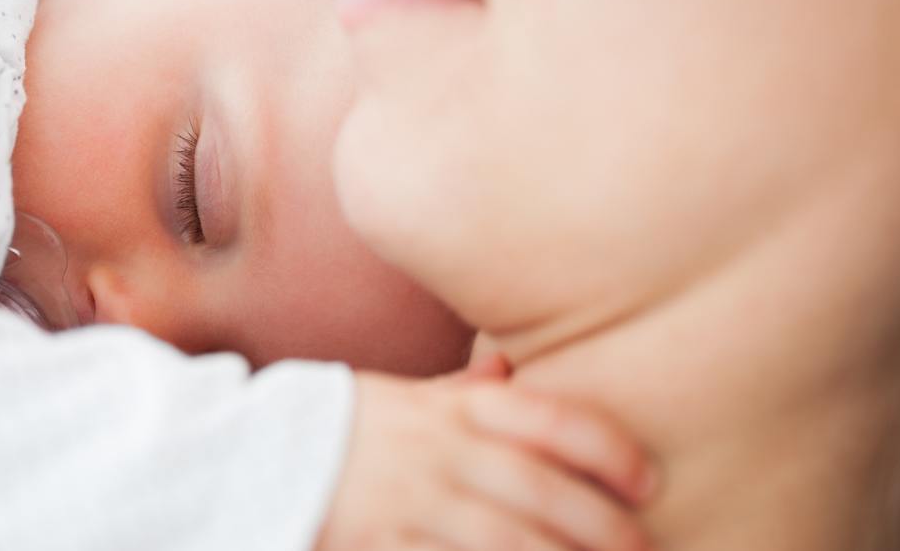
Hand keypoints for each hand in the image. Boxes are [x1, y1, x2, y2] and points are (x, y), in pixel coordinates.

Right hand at [316, 369, 657, 550]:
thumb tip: (508, 366)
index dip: (606, 447)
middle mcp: (437, 451)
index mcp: (449, 409)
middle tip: (644, 546)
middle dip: (603, 523)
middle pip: (540, 487)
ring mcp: (410, 503)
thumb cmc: (337, 426)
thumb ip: (458, 391)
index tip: (648, 477)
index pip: (546, 417)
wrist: (251, 457)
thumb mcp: (399, 395)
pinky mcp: (381, 546)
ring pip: (508, 539)